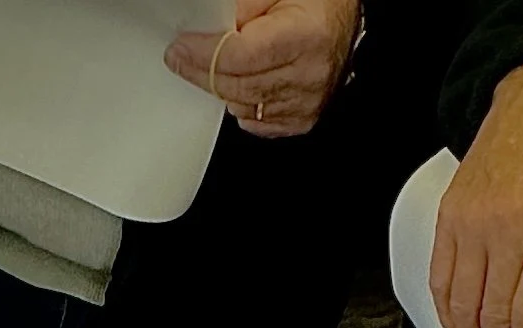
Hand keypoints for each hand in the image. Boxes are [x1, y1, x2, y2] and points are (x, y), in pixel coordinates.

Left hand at [166, 0, 358, 139]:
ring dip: (220, 87)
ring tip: (210, 66)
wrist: (342, 24)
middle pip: (237, 85)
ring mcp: (305, 103)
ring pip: (241, 106)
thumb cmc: (316, 4)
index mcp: (305, 37)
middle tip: (180, 58)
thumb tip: (206, 26)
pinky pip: (255, 122)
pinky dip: (240, 103)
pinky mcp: (300, 120)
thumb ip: (242, 7)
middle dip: (201, 72)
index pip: (241, 56)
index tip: (180, 48)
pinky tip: (238, 84)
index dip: (204, 55)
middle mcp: (309, 75)